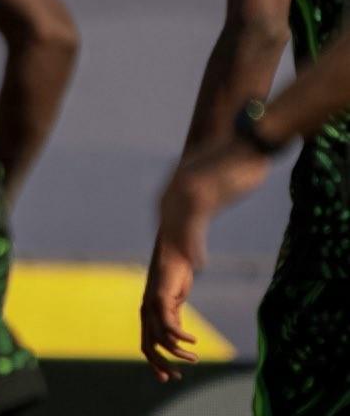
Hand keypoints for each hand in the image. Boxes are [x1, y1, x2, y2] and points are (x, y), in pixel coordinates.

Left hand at [138, 240, 198, 382]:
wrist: (175, 250)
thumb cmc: (176, 274)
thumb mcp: (174, 301)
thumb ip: (174, 317)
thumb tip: (178, 336)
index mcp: (148, 316)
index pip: (147, 346)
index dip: (155, 363)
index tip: (167, 377)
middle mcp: (146, 314)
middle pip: (149, 348)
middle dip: (161, 365)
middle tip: (175, 377)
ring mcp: (152, 307)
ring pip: (161, 339)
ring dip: (178, 353)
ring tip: (194, 359)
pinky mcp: (161, 299)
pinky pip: (169, 324)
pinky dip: (181, 336)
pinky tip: (193, 341)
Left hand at [154, 137, 272, 273]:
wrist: (251, 137)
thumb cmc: (237, 157)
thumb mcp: (210, 176)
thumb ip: (199, 191)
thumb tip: (196, 206)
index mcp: (173, 186)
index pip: (164, 220)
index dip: (168, 243)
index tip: (169, 263)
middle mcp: (172, 188)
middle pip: (165, 229)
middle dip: (168, 255)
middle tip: (172, 278)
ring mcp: (183, 191)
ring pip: (175, 231)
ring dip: (180, 255)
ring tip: (184, 278)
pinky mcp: (200, 194)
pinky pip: (193, 226)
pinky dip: (194, 246)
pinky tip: (199, 263)